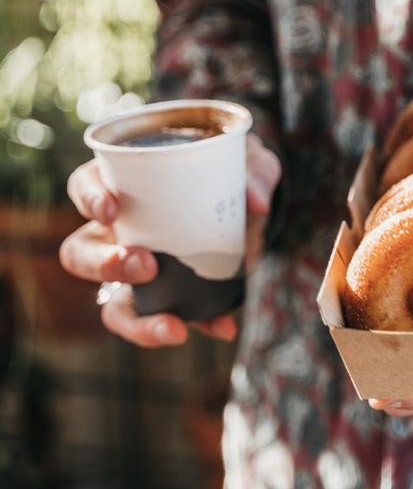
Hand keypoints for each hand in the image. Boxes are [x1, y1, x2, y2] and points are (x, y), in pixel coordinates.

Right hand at [59, 132, 281, 347]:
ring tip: (173, 325)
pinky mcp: (168, 298)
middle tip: (146, 265)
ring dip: (137, 321)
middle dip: (104, 265)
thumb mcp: (249, 162)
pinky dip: (199, 325)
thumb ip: (255, 172)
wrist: (252, 207)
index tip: (111, 210)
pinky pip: (169, 321)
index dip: (89, 198)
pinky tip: (223, 326)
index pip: (85, 186)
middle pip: (81, 253)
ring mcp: (138, 270)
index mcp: (126, 185)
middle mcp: (119, 232)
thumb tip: (256, 202)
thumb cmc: (234, 171)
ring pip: (112, 305)